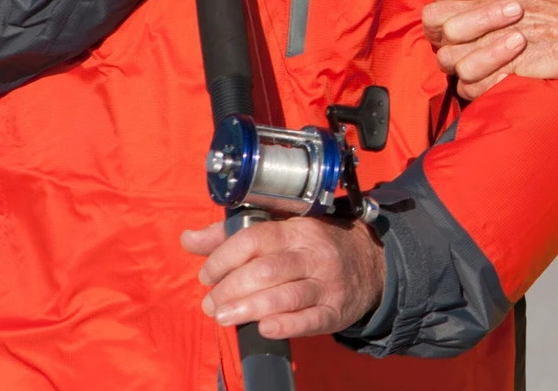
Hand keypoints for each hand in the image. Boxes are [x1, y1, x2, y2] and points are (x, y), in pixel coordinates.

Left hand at [181, 215, 384, 338]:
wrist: (368, 262)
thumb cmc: (311, 246)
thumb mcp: (278, 230)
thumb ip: (231, 236)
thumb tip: (189, 238)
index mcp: (296, 229)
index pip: (255, 239)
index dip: (224, 258)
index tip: (207, 274)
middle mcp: (312, 253)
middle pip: (266, 270)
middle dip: (231, 289)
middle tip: (211, 304)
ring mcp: (325, 282)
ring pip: (285, 295)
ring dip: (249, 308)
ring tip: (223, 317)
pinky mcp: (334, 310)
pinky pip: (309, 319)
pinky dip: (285, 325)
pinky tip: (263, 328)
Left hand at [428, 0, 557, 112]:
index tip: (464, 1)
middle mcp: (485, 10)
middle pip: (438, 20)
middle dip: (447, 28)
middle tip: (465, 35)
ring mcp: (491, 42)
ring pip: (448, 57)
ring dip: (460, 59)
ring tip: (477, 58)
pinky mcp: (500, 70)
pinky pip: (469, 85)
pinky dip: (474, 85)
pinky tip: (486, 79)